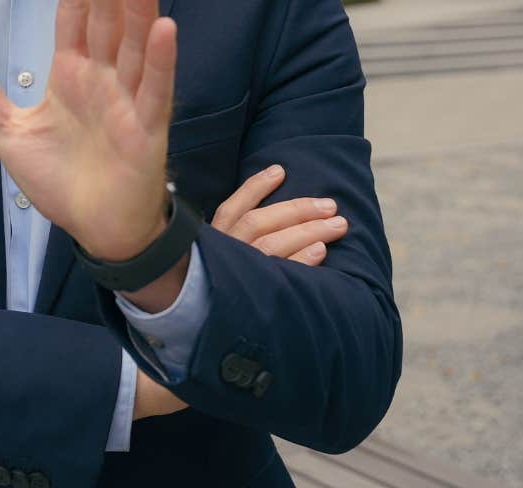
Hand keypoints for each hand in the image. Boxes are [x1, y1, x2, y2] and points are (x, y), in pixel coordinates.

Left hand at [0, 0, 173, 260]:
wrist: (96, 227)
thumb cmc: (61, 178)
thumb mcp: (10, 132)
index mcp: (71, 73)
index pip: (73, 13)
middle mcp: (103, 77)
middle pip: (103, 17)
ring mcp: (128, 100)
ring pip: (134, 43)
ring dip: (139, 5)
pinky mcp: (148, 129)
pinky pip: (155, 89)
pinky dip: (159, 60)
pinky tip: (165, 27)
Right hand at [130, 165, 347, 417]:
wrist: (185, 352)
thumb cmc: (202, 306)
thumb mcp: (208, 268)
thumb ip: (227, 247)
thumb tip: (255, 222)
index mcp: (210, 245)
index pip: (233, 206)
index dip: (256, 187)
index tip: (281, 170)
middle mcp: (219, 256)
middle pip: (261, 222)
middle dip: (299, 210)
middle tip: (332, 207)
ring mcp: (232, 276)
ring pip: (273, 243)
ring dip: (308, 230)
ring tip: (337, 226)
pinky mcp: (247, 299)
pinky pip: (278, 275)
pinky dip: (301, 261)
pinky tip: (320, 254)